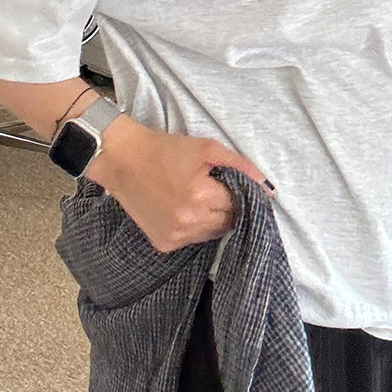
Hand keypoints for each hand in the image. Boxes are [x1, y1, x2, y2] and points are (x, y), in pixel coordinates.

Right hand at [85, 115, 272, 252]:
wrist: (123, 160)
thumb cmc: (165, 150)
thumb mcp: (207, 148)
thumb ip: (241, 167)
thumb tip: (269, 188)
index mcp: (201, 196)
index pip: (240, 204)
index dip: (240, 194)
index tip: (233, 185)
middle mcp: (189, 221)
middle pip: (228, 221)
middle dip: (228, 206)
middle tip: (213, 189)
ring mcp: (175, 235)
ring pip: (213, 233)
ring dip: (213, 218)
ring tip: (198, 197)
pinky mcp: (164, 243)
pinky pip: (193, 239)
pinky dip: (195, 227)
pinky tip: (184, 208)